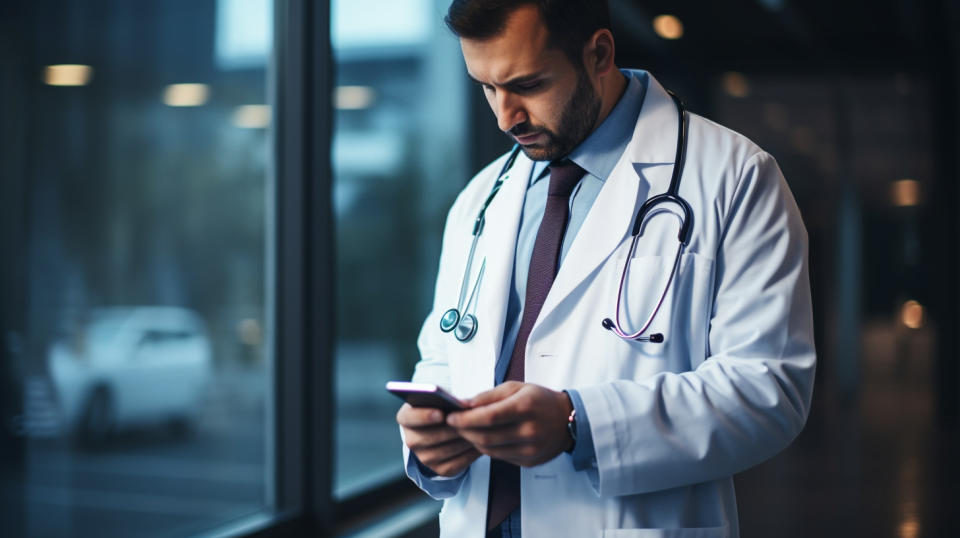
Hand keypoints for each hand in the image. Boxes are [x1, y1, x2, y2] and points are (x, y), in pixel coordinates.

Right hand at [396, 403, 480, 476]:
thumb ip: (444, 399)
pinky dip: (470, 454)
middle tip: (470, 421)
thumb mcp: (439, 399)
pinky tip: (480, 443)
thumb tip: (462, 406)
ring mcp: (424, 457)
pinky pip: (457, 464)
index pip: (409, 418)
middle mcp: (411, 440)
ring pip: (447, 450)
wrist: (444, 428)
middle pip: (430, 437)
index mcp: (406, 418)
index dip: (424, 416)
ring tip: (479, 430)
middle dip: (452, 428)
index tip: (440, 413)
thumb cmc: (443, 407)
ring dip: (464, 440)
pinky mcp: (440, 470)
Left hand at [446, 381, 572, 467]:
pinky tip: (483, 438)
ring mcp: (531, 450)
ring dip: (473, 441)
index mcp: (526, 407)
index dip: (465, 419)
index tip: (450, 416)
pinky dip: (488, 448)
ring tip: (466, 431)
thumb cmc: (539, 399)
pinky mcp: (530, 462)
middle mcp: (530, 431)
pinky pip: (500, 457)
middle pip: (486, 437)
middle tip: (453, 425)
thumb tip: (463, 404)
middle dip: (464, 431)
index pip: (488, 417)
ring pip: (490, 450)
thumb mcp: (516, 388)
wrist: (568, 420)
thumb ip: (488, 396)